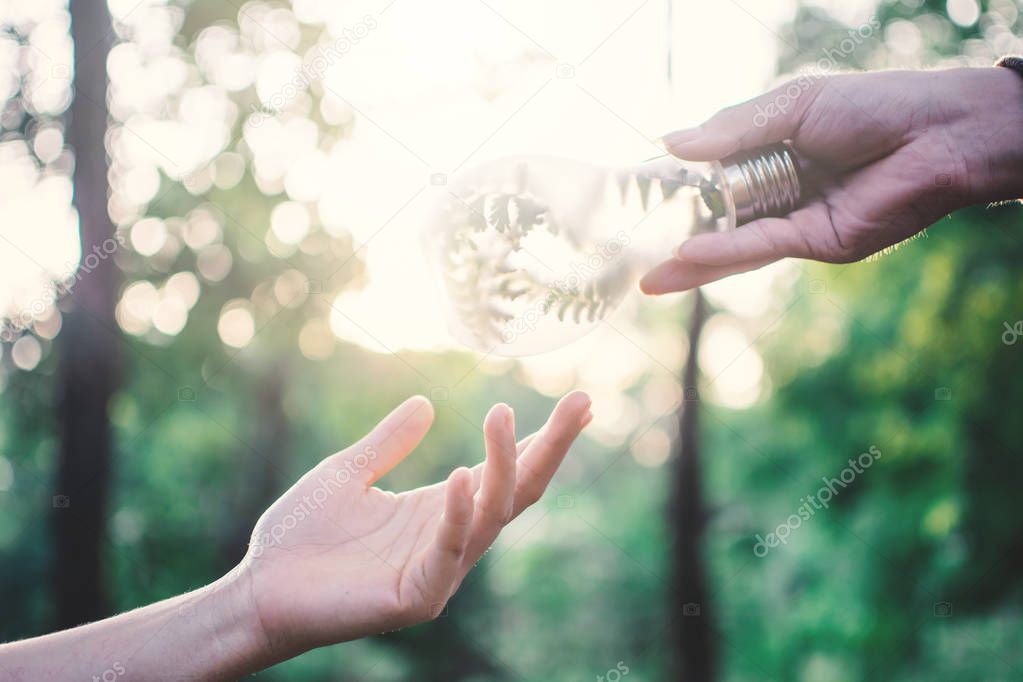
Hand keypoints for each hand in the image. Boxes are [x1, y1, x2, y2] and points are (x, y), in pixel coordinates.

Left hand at [235, 391, 592, 658]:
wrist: (258, 588)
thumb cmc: (301, 535)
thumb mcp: (347, 472)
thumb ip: (389, 443)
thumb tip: (428, 402)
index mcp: (440, 508)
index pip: (506, 470)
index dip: (543, 438)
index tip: (580, 403)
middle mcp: (451, 537)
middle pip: (519, 491)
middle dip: (552, 447)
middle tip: (583, 402)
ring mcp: (439, 569)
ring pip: (493, 516)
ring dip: (504, 466)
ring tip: (502, 416)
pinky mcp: (416, 596)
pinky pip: (447, 553)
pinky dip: (458, 515)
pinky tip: (461, 476)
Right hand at [640, 67, 1022, 292]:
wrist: (938, 133)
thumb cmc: (873, 106)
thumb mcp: (792, 106)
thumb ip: (733, 129)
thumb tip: (671, 143)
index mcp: (775, 152)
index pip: (716, 172)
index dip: (679, 184)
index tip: (639, 193)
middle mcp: (781, 190)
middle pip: (719, 217)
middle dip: (677, 235)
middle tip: (631, 248)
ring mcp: (796, 220)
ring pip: (734, 244)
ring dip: (692, 262)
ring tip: (649, 279)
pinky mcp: (816, 242)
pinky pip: (760, 247)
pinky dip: (724, 251)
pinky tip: (687, 252)